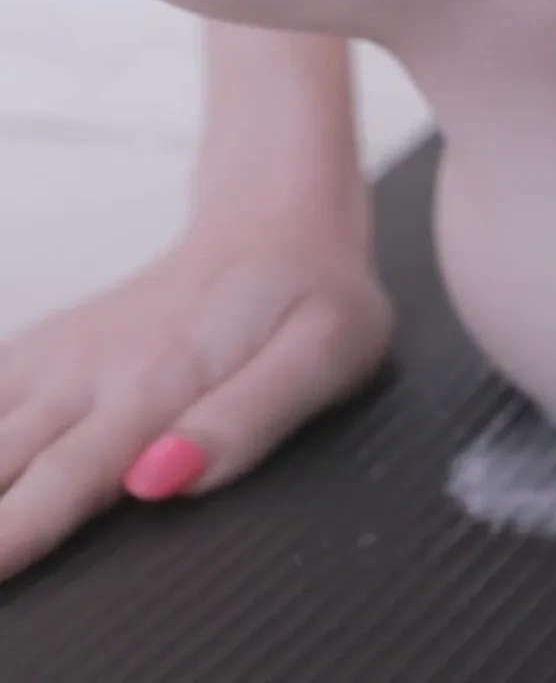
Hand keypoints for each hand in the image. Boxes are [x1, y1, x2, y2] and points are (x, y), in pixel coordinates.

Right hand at [0, 217, 390, 579]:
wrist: (276, 225)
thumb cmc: (310, 298)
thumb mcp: (322, 356)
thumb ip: (245, 421)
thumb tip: (163, 479)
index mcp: (156, 384)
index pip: (67, 476)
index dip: (13, 533)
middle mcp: (87, 373)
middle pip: (0, 464)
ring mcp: (57, 361)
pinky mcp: (42, 354)